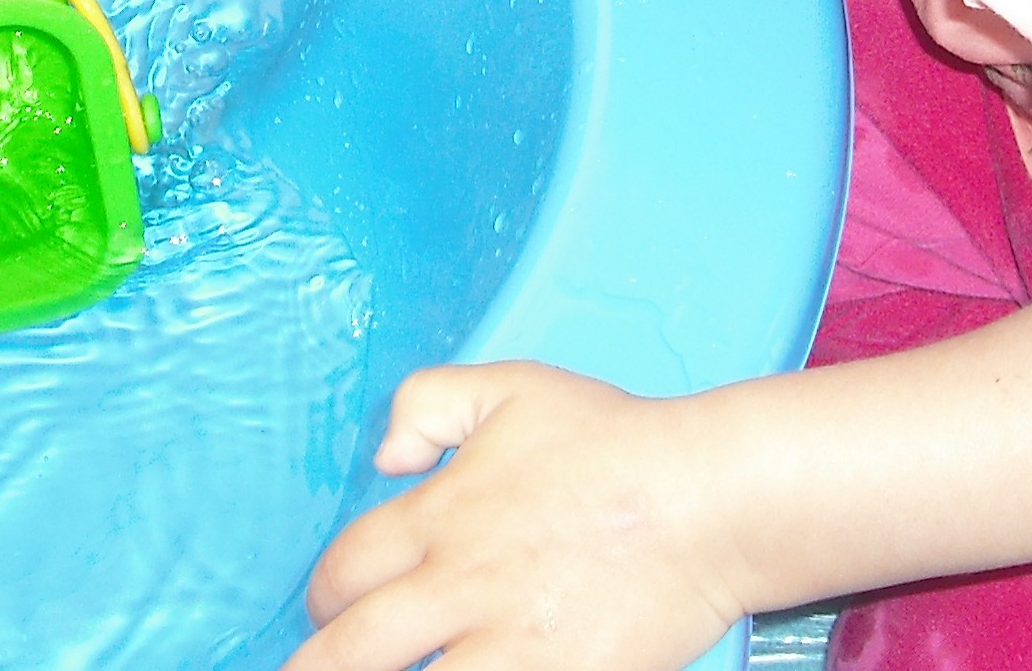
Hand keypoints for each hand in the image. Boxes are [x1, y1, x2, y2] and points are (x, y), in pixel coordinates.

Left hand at [292, 364, 748, 670]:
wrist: (707, 502)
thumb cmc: (615, 443)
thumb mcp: (513, 388)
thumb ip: (428, 402)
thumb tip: (383, 456)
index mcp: (441, 517)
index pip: (342, 575)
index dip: (324, 602)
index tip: (331, 615)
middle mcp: (459, 588)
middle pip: (350, 654)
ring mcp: (507, 647)